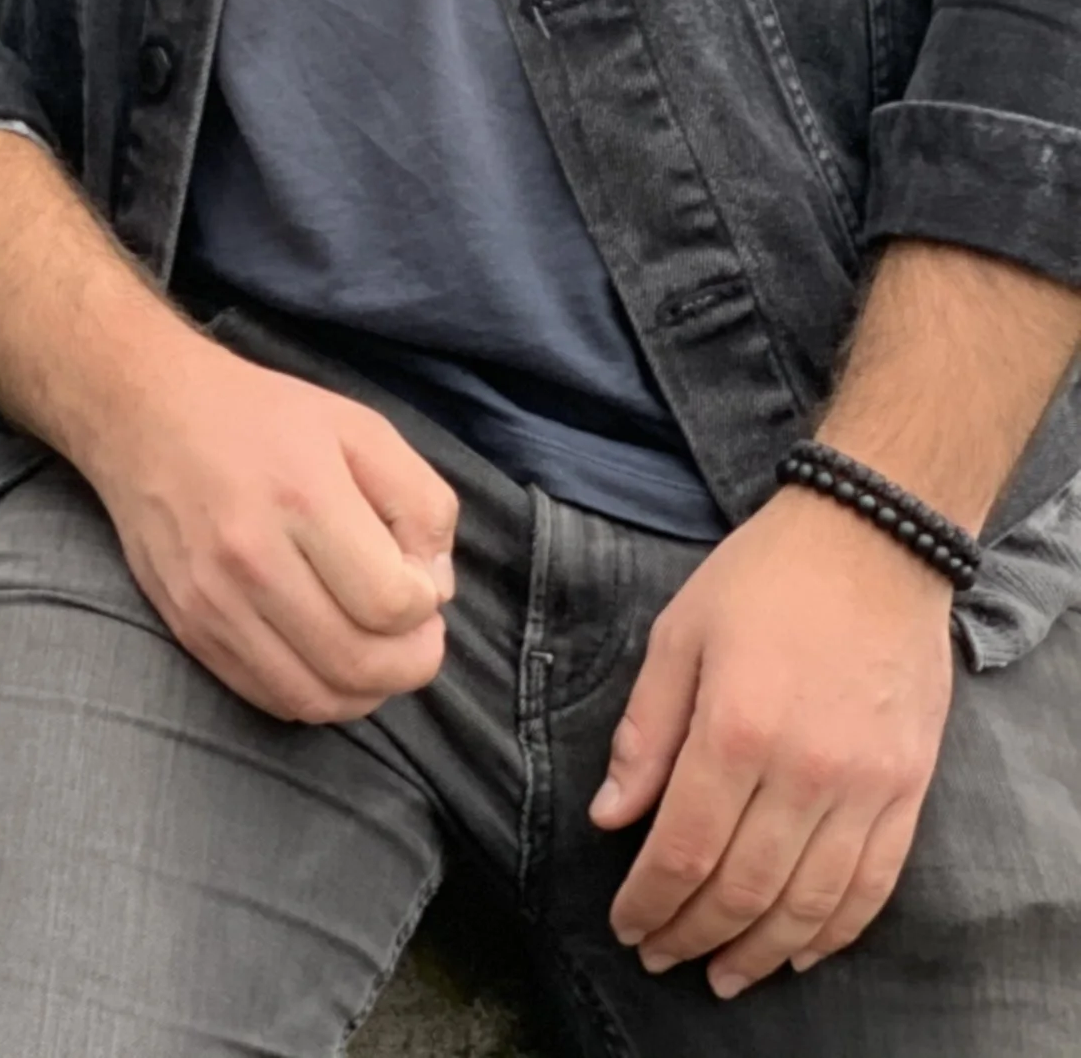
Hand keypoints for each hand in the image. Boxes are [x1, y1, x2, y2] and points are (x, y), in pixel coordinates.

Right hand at [81, 338, 458, 724]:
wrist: (144, 412)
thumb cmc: (261, 417)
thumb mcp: (360, 428)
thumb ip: (421, 502)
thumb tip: (436, 588)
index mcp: (302, 498)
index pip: (391, 604)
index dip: (425, 607)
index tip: (419, 579)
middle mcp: (252, 559)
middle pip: (357, 664)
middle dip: (411, 662)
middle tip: (417, 632)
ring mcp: (213, 602)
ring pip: (315, 698)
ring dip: (366, 690)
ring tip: (377, 649)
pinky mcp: (189, 627)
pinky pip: (269, 697)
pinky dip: (314, 695)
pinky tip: (327, 655)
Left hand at [594, 487, 955, 996]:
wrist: (873, 545)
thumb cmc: (762, 580)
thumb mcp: (678, 634)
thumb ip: (645, 732)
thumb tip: (610, 816)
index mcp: (736, 728)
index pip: (685, 849)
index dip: (651, 901)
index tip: (626, 926)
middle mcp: (805, 771)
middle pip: (743, 888)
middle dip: (693, 935)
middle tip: (661, 958)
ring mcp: (865, 787)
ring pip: (808, 904)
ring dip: (760, 952)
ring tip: (723, 974)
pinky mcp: (908, 791)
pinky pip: (872, 886)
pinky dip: (834, 931)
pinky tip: (800, 950)